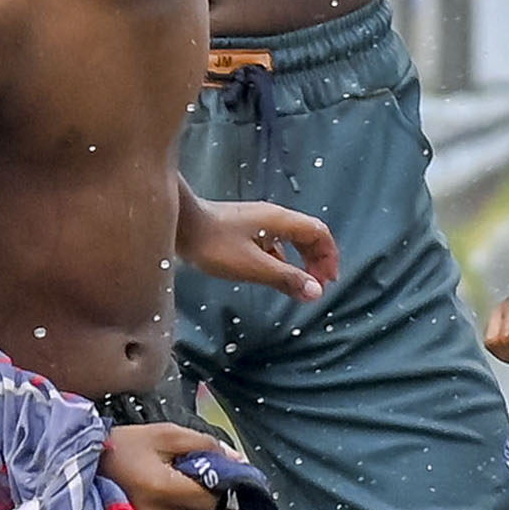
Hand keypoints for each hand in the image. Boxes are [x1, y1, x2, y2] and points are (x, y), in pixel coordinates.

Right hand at [103, 421, 227, 509]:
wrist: (79, 466)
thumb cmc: (123, 446)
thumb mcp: (164, 434)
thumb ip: (204, 444)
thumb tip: (238, 459)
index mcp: (163, 488)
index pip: (212, 498)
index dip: (218, 485)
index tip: (211, 473)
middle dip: (206, 498)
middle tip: (193, 480)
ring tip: (177, 492)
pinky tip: (165, 506)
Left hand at [182, 197, 335, 302]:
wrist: (179, 225)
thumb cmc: (213, 244)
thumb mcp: (253, 266)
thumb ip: (286, 279)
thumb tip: (317, 292)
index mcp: (280, 220)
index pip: (319, 233)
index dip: (329, 256)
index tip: (329, 280)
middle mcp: (272, 217)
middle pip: (307, 235)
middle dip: (317, 260)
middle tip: (318, 286)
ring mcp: (257, 222)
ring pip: (290, 240)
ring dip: (300, 262)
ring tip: (299, 284)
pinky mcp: (244, 229)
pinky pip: (273, 243)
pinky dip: (282, 260)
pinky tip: (274, 275)